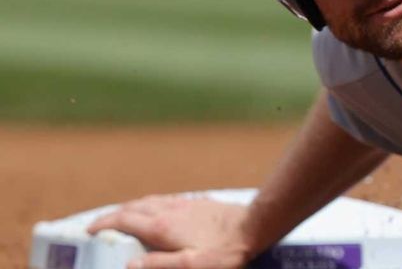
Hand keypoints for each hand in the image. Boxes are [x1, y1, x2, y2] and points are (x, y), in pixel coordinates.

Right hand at [87, 195, 254, 268]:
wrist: (254, 227)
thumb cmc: (224, 252)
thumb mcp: (190, 266)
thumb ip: (158, 265)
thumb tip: (129, 263)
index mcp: (162, 227)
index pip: (124, 221)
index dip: (103, 224)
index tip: (88, 230)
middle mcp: (170, 210)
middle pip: (133, 207)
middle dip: (112, 215)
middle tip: (99, 224)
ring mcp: (184, 204)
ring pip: (149, 201)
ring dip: (131, 207)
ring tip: (122, 215)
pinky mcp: (198, 202)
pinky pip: (166, 199)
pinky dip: (151, 203)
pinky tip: (157, 208)